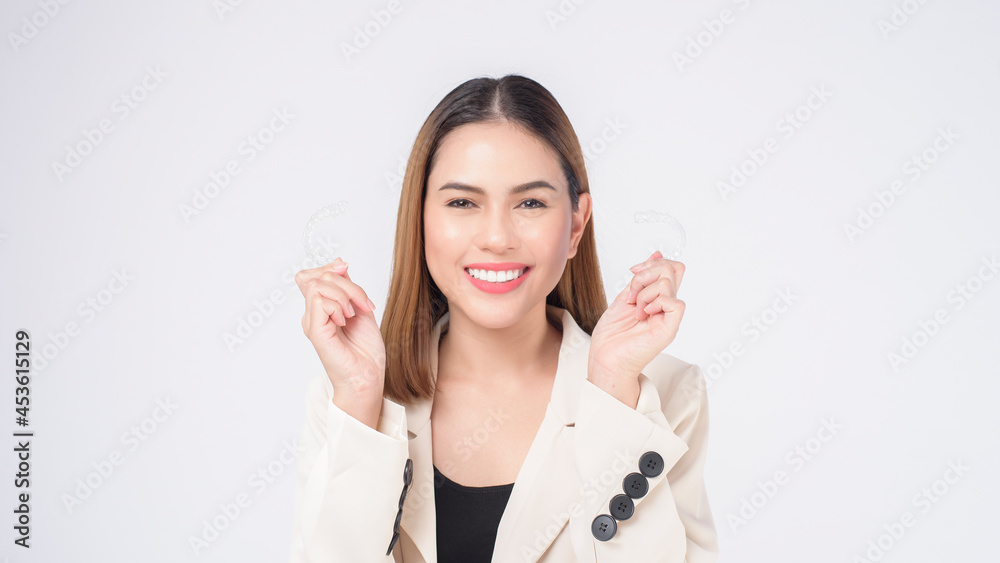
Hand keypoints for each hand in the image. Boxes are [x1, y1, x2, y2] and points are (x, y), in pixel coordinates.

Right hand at [294, 258, 385, 397]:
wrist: (368, 376)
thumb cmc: (365, 349)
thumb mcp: (360, 308)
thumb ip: (348, 287)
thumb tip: (339, 263)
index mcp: (322, 308)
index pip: (311, 275)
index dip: (329, 267)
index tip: (347, 271)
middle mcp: (313, 314)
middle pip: (318, 277)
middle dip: (346, 282)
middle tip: (363, 303)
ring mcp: (312, 322)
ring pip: (318, 286)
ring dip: (344, 294)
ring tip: (353, 314)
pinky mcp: (315, 331)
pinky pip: (319, 302)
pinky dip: (338, 306)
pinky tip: (346, 321)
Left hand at [588, 250, 685, 383]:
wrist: (605, 359)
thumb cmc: (612, 335)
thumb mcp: (625, 297)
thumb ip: (641, 279)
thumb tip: (656, 254)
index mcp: (658, 299)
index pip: (671, 268)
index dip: (653, 262)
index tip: (632, 271)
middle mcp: (666, 307)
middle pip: (673, 269)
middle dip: (645, 274)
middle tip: (631, 294)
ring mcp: (669, 317)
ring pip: (668, 283)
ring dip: (644, 292)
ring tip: (635, 309)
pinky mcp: (669, 329)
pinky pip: (675, 303)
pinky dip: (655, 302)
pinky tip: (643, 313)